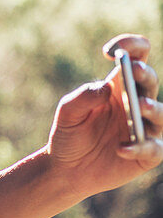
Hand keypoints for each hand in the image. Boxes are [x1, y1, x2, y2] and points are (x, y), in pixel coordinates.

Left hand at [48, 34, 162, 195]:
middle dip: (143, 75)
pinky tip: (121, 149)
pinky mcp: (147, 154)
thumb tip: (106, 88)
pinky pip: (153, 149)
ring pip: (160, 114)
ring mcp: (146, 128)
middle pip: (150, 82)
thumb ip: (82, 98)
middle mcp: (137, 103)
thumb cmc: (69, 136)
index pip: (137, 57)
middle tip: (133, 71)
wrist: (65, 170)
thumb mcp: (68, 114)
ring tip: (138, 106)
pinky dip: (140, 148)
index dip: (131, 47)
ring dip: (152, 108)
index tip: (113, 50)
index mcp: (120, 87)